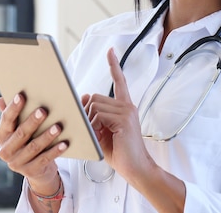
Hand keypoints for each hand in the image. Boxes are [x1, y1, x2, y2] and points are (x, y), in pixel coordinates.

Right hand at [0, 93, 67, 193]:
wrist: (36, 169)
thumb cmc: (29, 140)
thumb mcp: (19, 127)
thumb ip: (13, 114)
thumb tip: (2, 98)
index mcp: (2, 136)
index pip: (6, 120)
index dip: (13, 108)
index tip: (21, 95)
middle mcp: (6, 151)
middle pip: (20, 134)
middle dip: (32, 121)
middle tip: (43, 110)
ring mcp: (17, 163)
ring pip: (33, 147)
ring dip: (46, 136)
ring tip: (58, 126)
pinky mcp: (30, 171)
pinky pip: (45, 159)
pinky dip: (55, 151)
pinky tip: (64, 143)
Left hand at [82, 48, 155, 181]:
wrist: (135, 168)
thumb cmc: (120, 152)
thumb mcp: (103, 131)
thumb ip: (95, 114)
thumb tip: (85, 96)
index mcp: (124, 107)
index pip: (119, 81)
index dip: (114, 65)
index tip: (111, 51)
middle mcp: (127, 105)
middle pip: (95, 96)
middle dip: (88, 113)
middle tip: (94, 130)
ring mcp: (127, 111)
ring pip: (95, 105)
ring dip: (91, 121)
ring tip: (100, 135)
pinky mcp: (124, 118)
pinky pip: (99, 114)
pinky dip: (95, 126)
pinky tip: (103, 136)